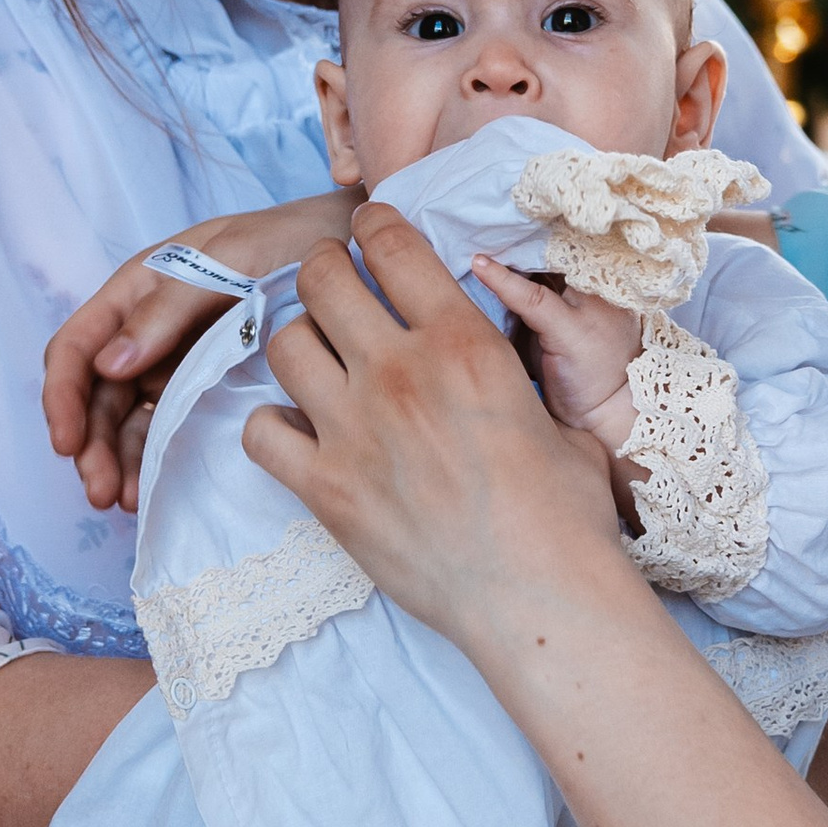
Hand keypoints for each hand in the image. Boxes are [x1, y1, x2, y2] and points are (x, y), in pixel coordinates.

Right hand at [45, 188, 357, 510]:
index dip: (62, 397)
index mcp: (136, 291)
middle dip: (90, 445)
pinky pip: (161, 429)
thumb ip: (167, 309)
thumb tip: (110, 366)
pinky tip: (149, 490)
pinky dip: (148, 461)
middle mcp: (144, 330)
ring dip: (116, 461)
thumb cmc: (287, 241)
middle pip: (95, 396)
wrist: (346, 252)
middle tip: (102, 491)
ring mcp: (172, 362)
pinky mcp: (203, 389)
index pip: (77, 347)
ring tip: (124, 500)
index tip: (68, 443)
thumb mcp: (229, 261)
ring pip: (123, 421)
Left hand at [246, 206, 633, 647]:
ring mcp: (353, 431)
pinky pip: (261, 432)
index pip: (390, 245)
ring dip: (300, 344)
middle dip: (325, 272)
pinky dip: (274, 427)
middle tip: (334, 287)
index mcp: (461, 343)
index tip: (369, 233)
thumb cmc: (566, 514)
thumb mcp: (554, 414)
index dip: (373, 228)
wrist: (541, 598)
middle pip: (322, 280)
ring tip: (319, 360)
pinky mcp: (325, 490)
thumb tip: (499, 361)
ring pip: (285, 345)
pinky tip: (301, 434)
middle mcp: (398, 373)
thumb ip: (511, 375)